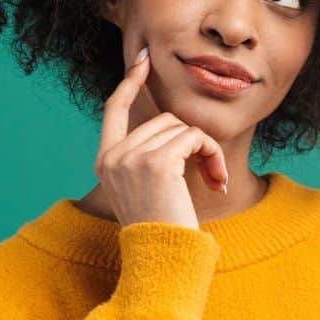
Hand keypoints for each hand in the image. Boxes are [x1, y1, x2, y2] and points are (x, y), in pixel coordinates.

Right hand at [94, 43, 228, 228]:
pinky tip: (215, 181)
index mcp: (104, 162)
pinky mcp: (156, 162)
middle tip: (207, 172)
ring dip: (205, 150)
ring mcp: (131, 158)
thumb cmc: (162, 229)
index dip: (129, 83)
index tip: (142, 60)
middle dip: (191, 140)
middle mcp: (113, 157)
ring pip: (181, 127)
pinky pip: (195, 138)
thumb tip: (168, 123)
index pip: (112, 109)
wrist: (164, 258)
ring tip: (211, 180)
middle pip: (163, 119)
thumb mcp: (144, 189)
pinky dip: (212, 155)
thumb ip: (146, 156)